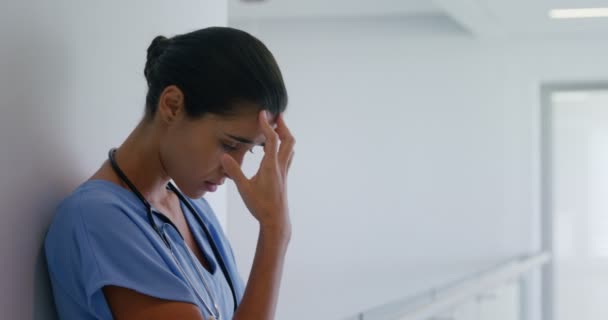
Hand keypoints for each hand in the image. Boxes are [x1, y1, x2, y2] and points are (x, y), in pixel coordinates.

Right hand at [221, 111, 294, 232]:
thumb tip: (223, 157)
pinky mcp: (284, 177)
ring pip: (290, 148)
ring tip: (277, 127)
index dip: (267, 125)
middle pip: (288, 140)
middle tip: (276, 115)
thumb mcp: (244, 188)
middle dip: (283, 126)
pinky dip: (284, 146)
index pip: (272, 139)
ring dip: (285, 135)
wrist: (276, 221)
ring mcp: (284, 172)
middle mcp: (280, 166)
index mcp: (271, 166)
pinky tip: (276, 148)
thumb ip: (234, 172)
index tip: (262, 113)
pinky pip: (287, 156)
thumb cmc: (260, 206)